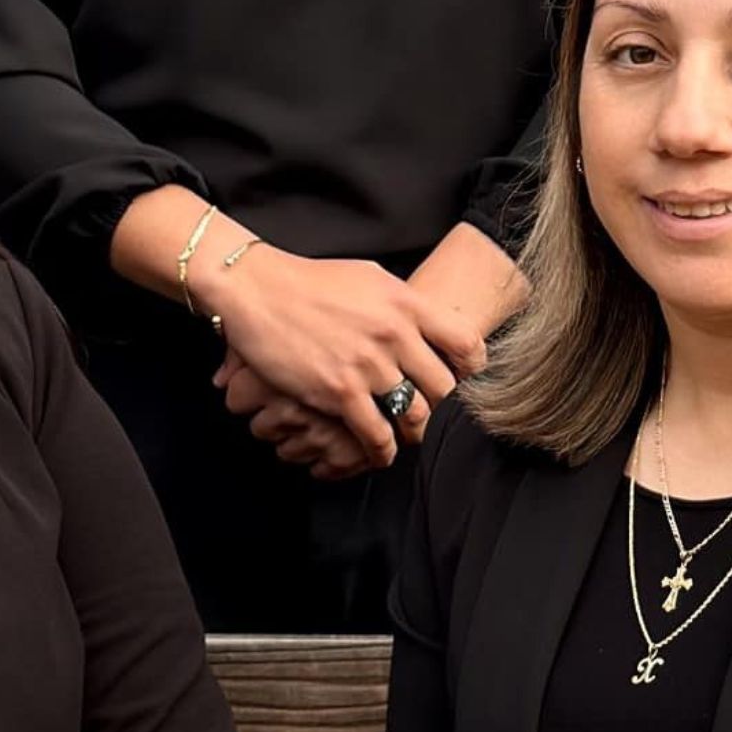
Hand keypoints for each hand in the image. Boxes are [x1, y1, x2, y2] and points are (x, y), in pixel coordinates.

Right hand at [207, 246, 456, 469]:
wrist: (258, 290)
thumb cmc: (311, 282)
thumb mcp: (370, 278)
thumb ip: (403, 304)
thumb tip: (428, 323)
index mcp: (406, 303)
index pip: (465, 344)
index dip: (474, 371)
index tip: (465, 383)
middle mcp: (393, 334)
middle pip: (444, 388)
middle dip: (446, 409)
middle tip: (439, 418)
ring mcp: (367, 364)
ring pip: (415, 416)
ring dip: (416, 433)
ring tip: (411, 437)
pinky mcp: (338, 391)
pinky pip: (376, 434)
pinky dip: (383, 451)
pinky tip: (381, 454)